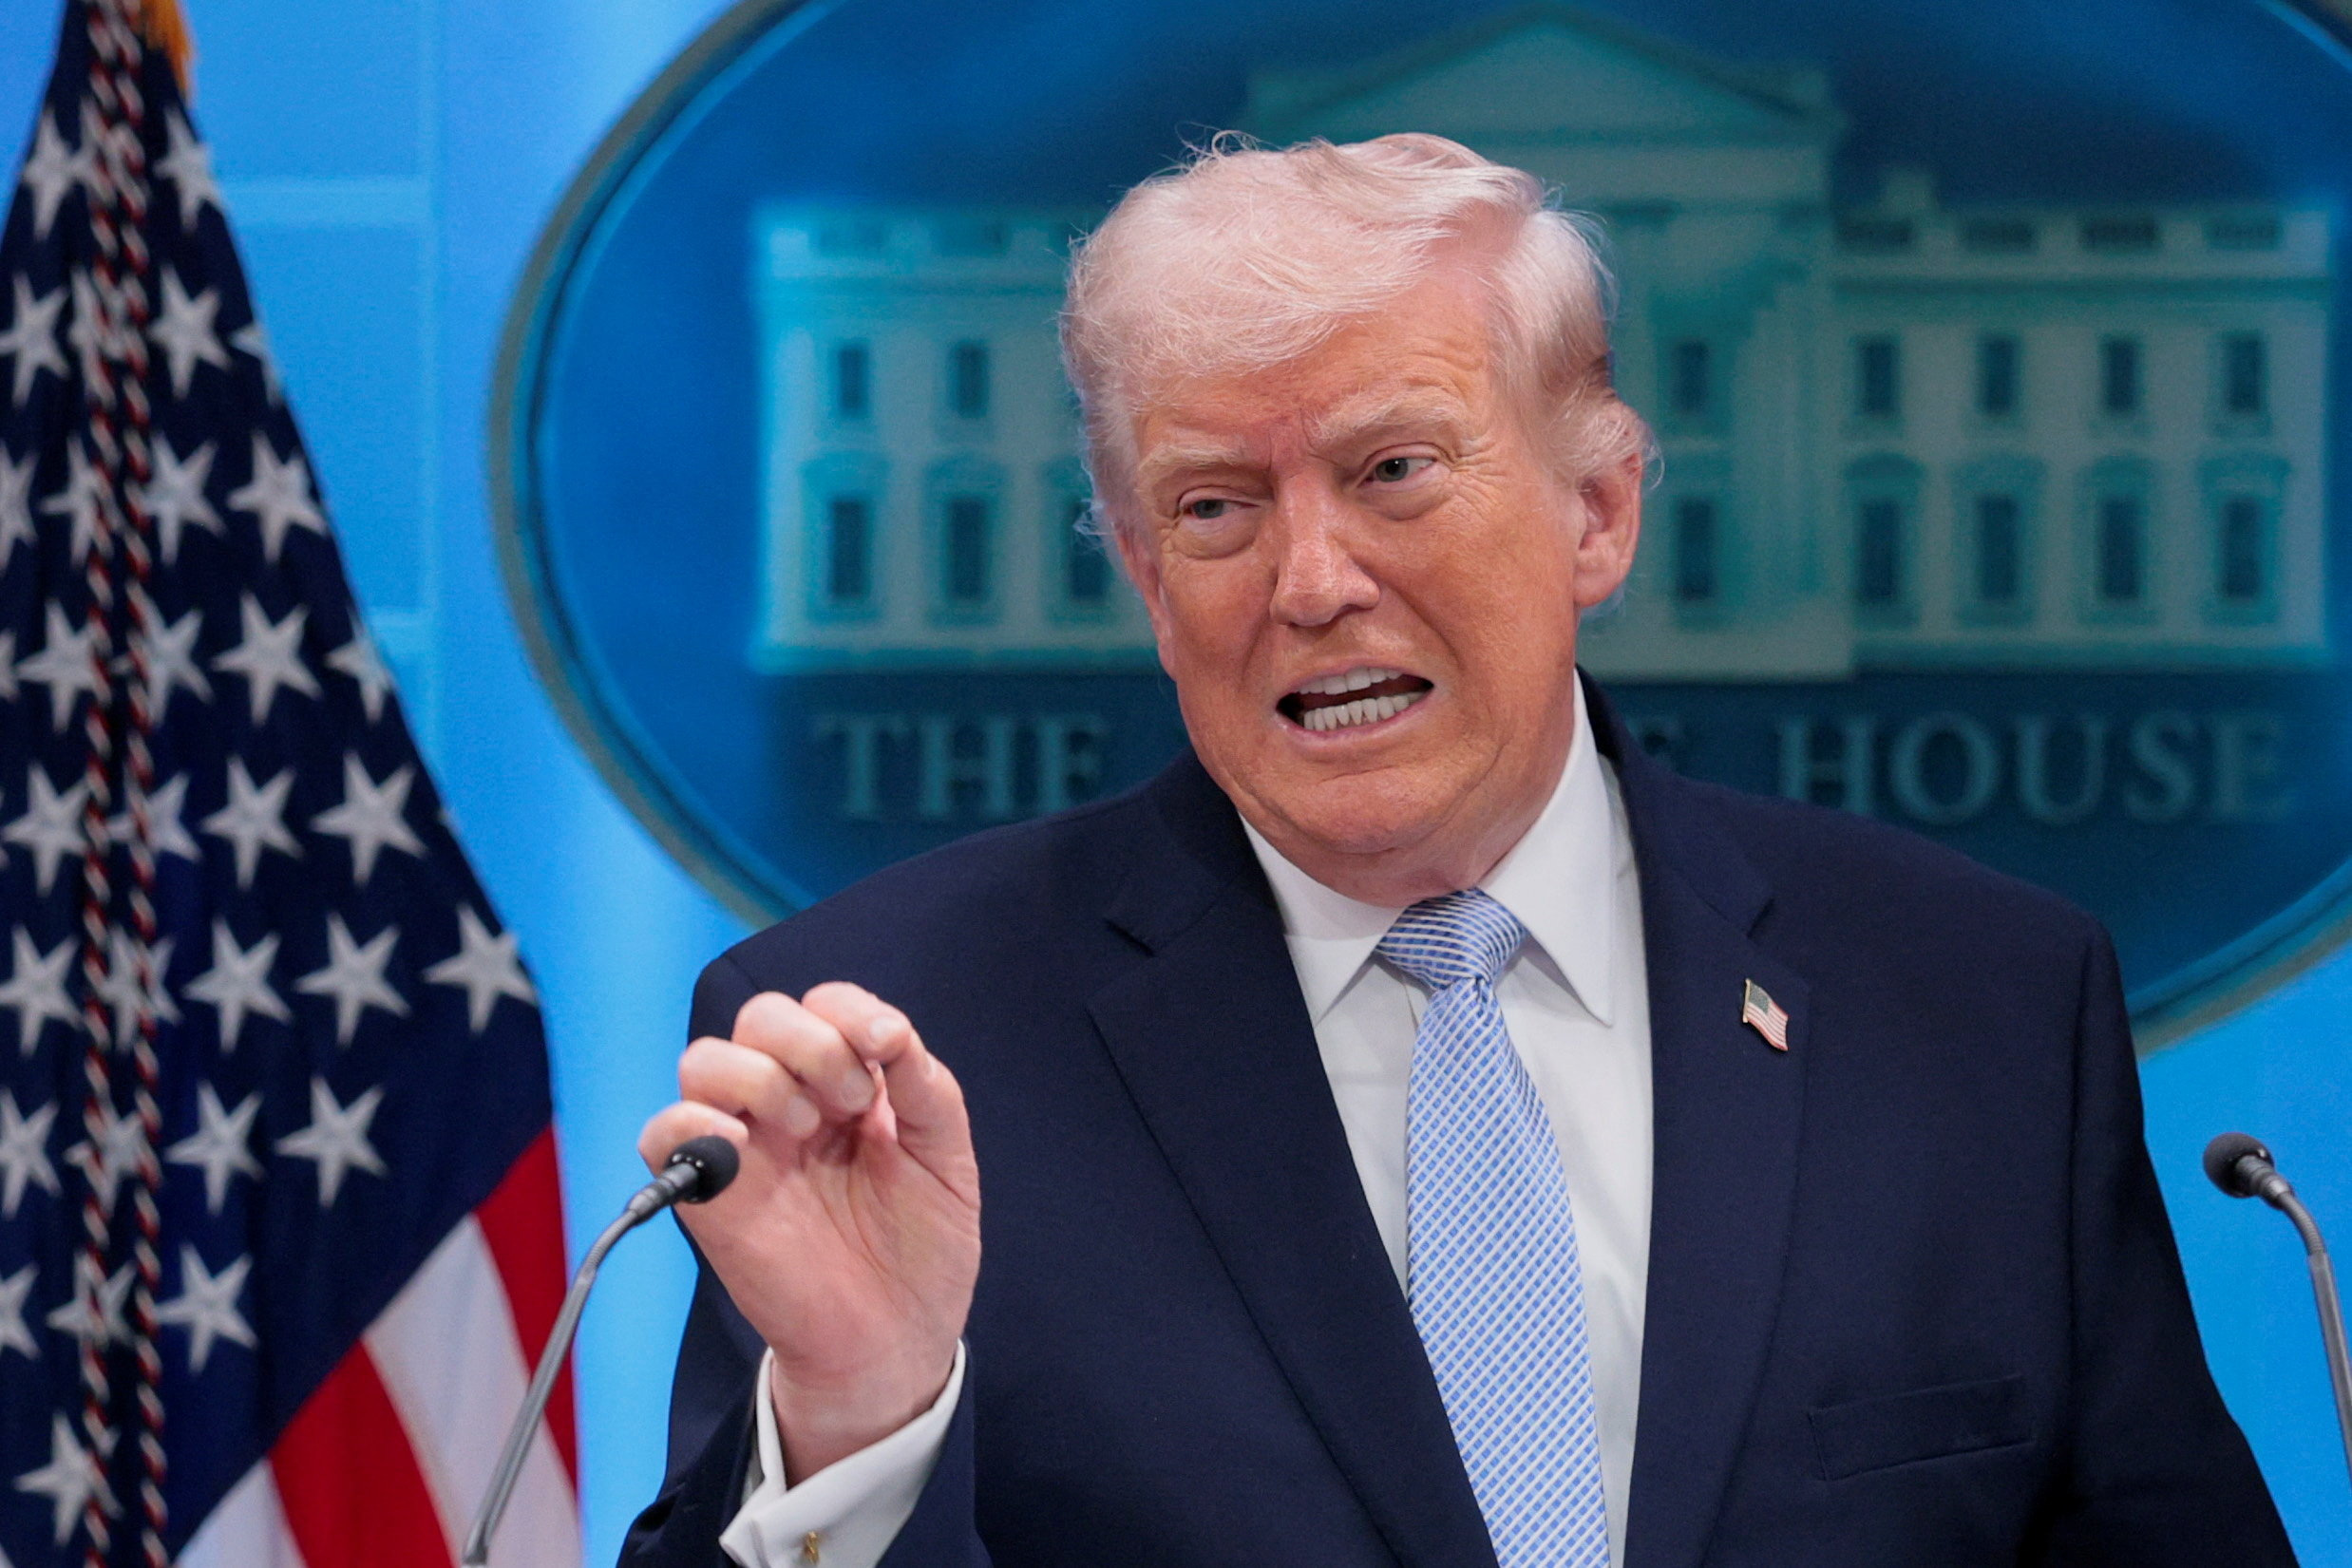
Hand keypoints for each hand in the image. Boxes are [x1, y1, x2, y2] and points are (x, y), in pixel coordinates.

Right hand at [638, 983, 980, 1480]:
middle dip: (810, 1040)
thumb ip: (924, 1086)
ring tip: (805, 1128)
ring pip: (705, 1060)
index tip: (888, 1049)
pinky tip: (743, 1148)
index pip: (824, 1005)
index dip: (850, 1010)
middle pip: (760, 1016)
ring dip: (759, 1075)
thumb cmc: (920, 1247)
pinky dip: (692, 1124)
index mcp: (845, 1085)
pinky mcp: (707, 1195)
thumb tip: (890, 1032)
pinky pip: (662, 1131)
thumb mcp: (945, 1157)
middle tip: (851, 1103)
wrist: (895, 1338)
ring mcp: (744, 1146)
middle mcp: (788, 1103)